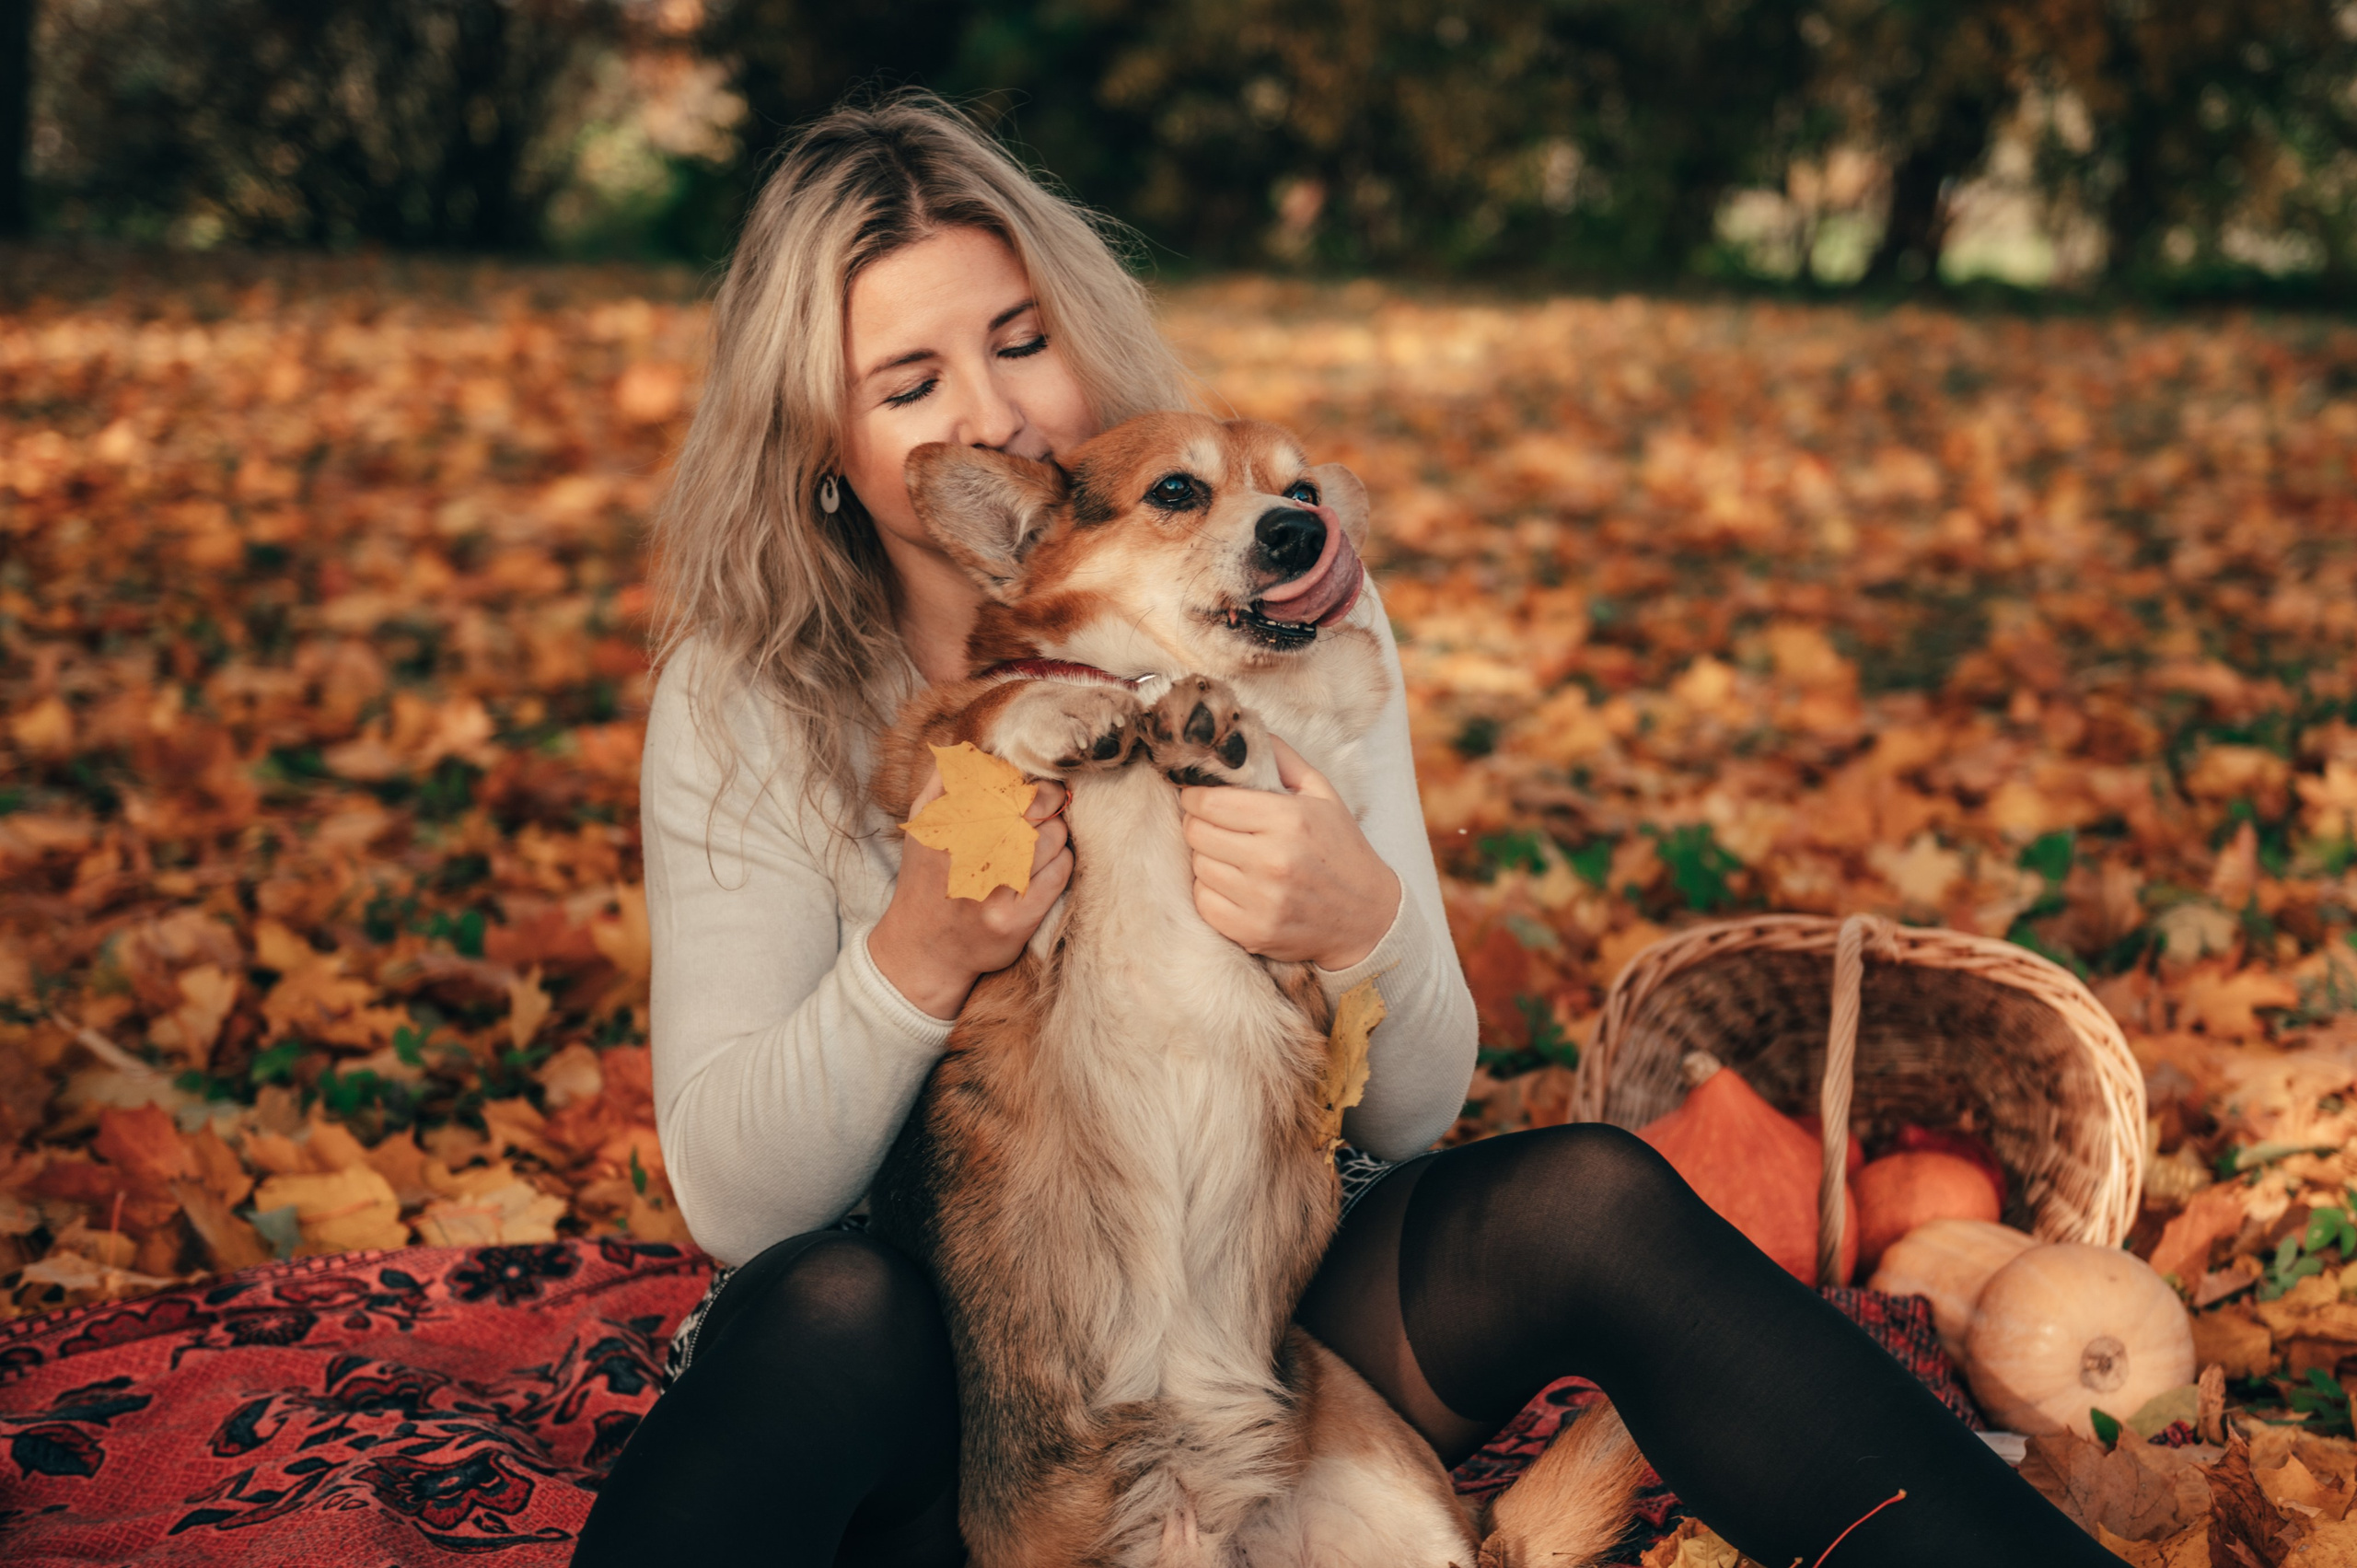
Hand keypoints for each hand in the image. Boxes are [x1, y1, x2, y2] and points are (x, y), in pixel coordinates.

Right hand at [869, 771, 1069, 1020]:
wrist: (923, 951)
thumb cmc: (928, 881)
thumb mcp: (922, 828)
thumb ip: (943, 783)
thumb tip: (975, 747)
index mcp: (943, 824)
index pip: (1001, 779)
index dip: (1025, 778)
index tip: (1029, 785)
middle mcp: (965, 855)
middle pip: (1034, 804)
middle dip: (1050, 799)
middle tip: (1050, 804)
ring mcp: (992, 890)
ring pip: (1053, 836)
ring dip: (1057, 832)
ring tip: (1043, 839)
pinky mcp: (1015, 920)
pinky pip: (1060, 873)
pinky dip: (1062, 861)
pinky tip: (1048, 864)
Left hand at [1178, 736, 1399, 968]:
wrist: (1369, 918)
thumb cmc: (1342, 850)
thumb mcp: (1323, 794)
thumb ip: (1283, 759)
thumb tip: (1243, 731)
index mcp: (1289, 820)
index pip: (1209, 801)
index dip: (1197, 795)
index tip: (1201, 796)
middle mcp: (1273, 860)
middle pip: (1196, 832)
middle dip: (1198, 823)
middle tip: (1215, 824)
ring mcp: (1261, 900)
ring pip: (1198, 867)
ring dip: (1207, 857)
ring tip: (1232, 855)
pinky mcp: (1252, 932)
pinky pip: (1204, 902)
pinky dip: (1211, 891)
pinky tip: (1234, 884)